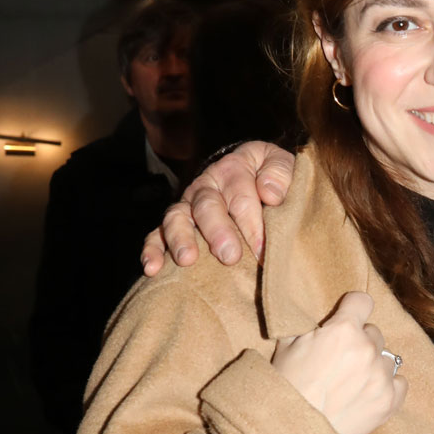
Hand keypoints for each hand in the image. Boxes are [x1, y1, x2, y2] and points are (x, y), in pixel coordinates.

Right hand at [140, 142, 294, 274]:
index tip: (261, 249)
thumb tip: (269, 193)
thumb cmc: (273, 179)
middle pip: (207, 206)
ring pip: (177, 218)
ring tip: (187, 260)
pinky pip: (156, 235)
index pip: (240, 194)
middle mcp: (206, 186)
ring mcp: (187, 205)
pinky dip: (152, 250)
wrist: (258, 179)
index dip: (251, 222)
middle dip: (218, 232)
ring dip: (181, 239)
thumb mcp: (281, 164)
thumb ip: (280, 173)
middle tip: (230, 256)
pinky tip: (152, 269)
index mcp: (234, 169)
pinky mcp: (175, 224)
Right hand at [270, 292, 406, 433]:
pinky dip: (388, 385)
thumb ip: (308, 326)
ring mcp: (381, 376)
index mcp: (343, 330)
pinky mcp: (389, 402)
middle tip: (340, 359)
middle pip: (374, 332)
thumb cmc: (285, 389)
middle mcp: (367, 349)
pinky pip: (400, 382)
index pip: (362, 301)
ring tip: (352, 381)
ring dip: (373, 364)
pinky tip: (369, 392)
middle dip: (359, 341)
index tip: (347, 316)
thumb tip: (318, 319)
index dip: (352, 308)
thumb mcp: (286, 347)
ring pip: (387, 358)